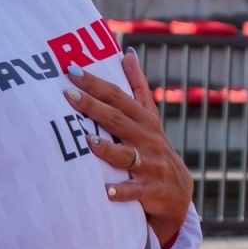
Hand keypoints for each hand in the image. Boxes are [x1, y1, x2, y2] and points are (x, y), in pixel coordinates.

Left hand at [64, 49, 193, 246]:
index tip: (71, 71)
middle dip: (93, 107)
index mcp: (144, 120)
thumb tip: (127, 54)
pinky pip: (134, 191)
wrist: (178, 194)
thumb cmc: (154, 150)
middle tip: (68, 95)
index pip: (118, 97)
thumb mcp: (150, 118)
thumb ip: (138, 87)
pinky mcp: (151, 190)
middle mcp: (148, 139)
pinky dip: (121, 191)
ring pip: (127, 155)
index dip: (95, 83)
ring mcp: (151, 165)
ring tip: (89, 141)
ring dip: (108, 149)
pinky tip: (106, 190)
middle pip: (118, 120)